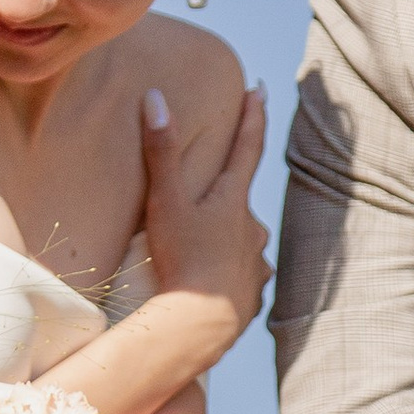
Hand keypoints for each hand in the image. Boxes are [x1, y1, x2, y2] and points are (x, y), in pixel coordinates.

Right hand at [137, 80, 268, 368]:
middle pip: (240, 200)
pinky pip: (242, 278)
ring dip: (227, 239)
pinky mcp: (252, 294)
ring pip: (243, 242)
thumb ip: (160, 151)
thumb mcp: (165, 201)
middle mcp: (252, 227)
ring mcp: (255, 262)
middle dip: (226, 194)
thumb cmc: (182, 258)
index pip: (248, 146)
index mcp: (232, 200)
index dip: (252, 115)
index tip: (258, 89)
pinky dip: (230, 276)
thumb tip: (155, 96)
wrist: (201, 323)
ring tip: (204, 248)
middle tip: (207, 194)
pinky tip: (216, 284)